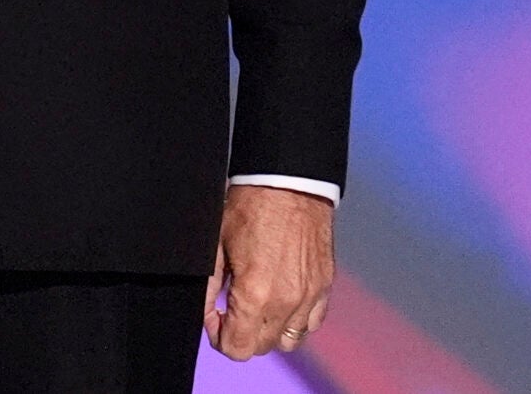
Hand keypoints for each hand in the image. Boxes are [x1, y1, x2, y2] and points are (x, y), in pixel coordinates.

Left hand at [204, 184, 334, 359]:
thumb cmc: (251, 206)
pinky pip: (311, 322)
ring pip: (287, 339)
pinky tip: (282, 296)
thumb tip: (206, 315)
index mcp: (256, 294)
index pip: (236, 349)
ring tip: (259, 304)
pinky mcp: (324, 285)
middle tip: (233, 307)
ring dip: (270, 329)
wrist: (289, 180)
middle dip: (242, 334)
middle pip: (260, 347)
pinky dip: (296, 318)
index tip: (216, 316)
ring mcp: (310, 295)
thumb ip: (208, 290)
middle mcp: (286, 302)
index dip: (219, 337)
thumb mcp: (216, 246)